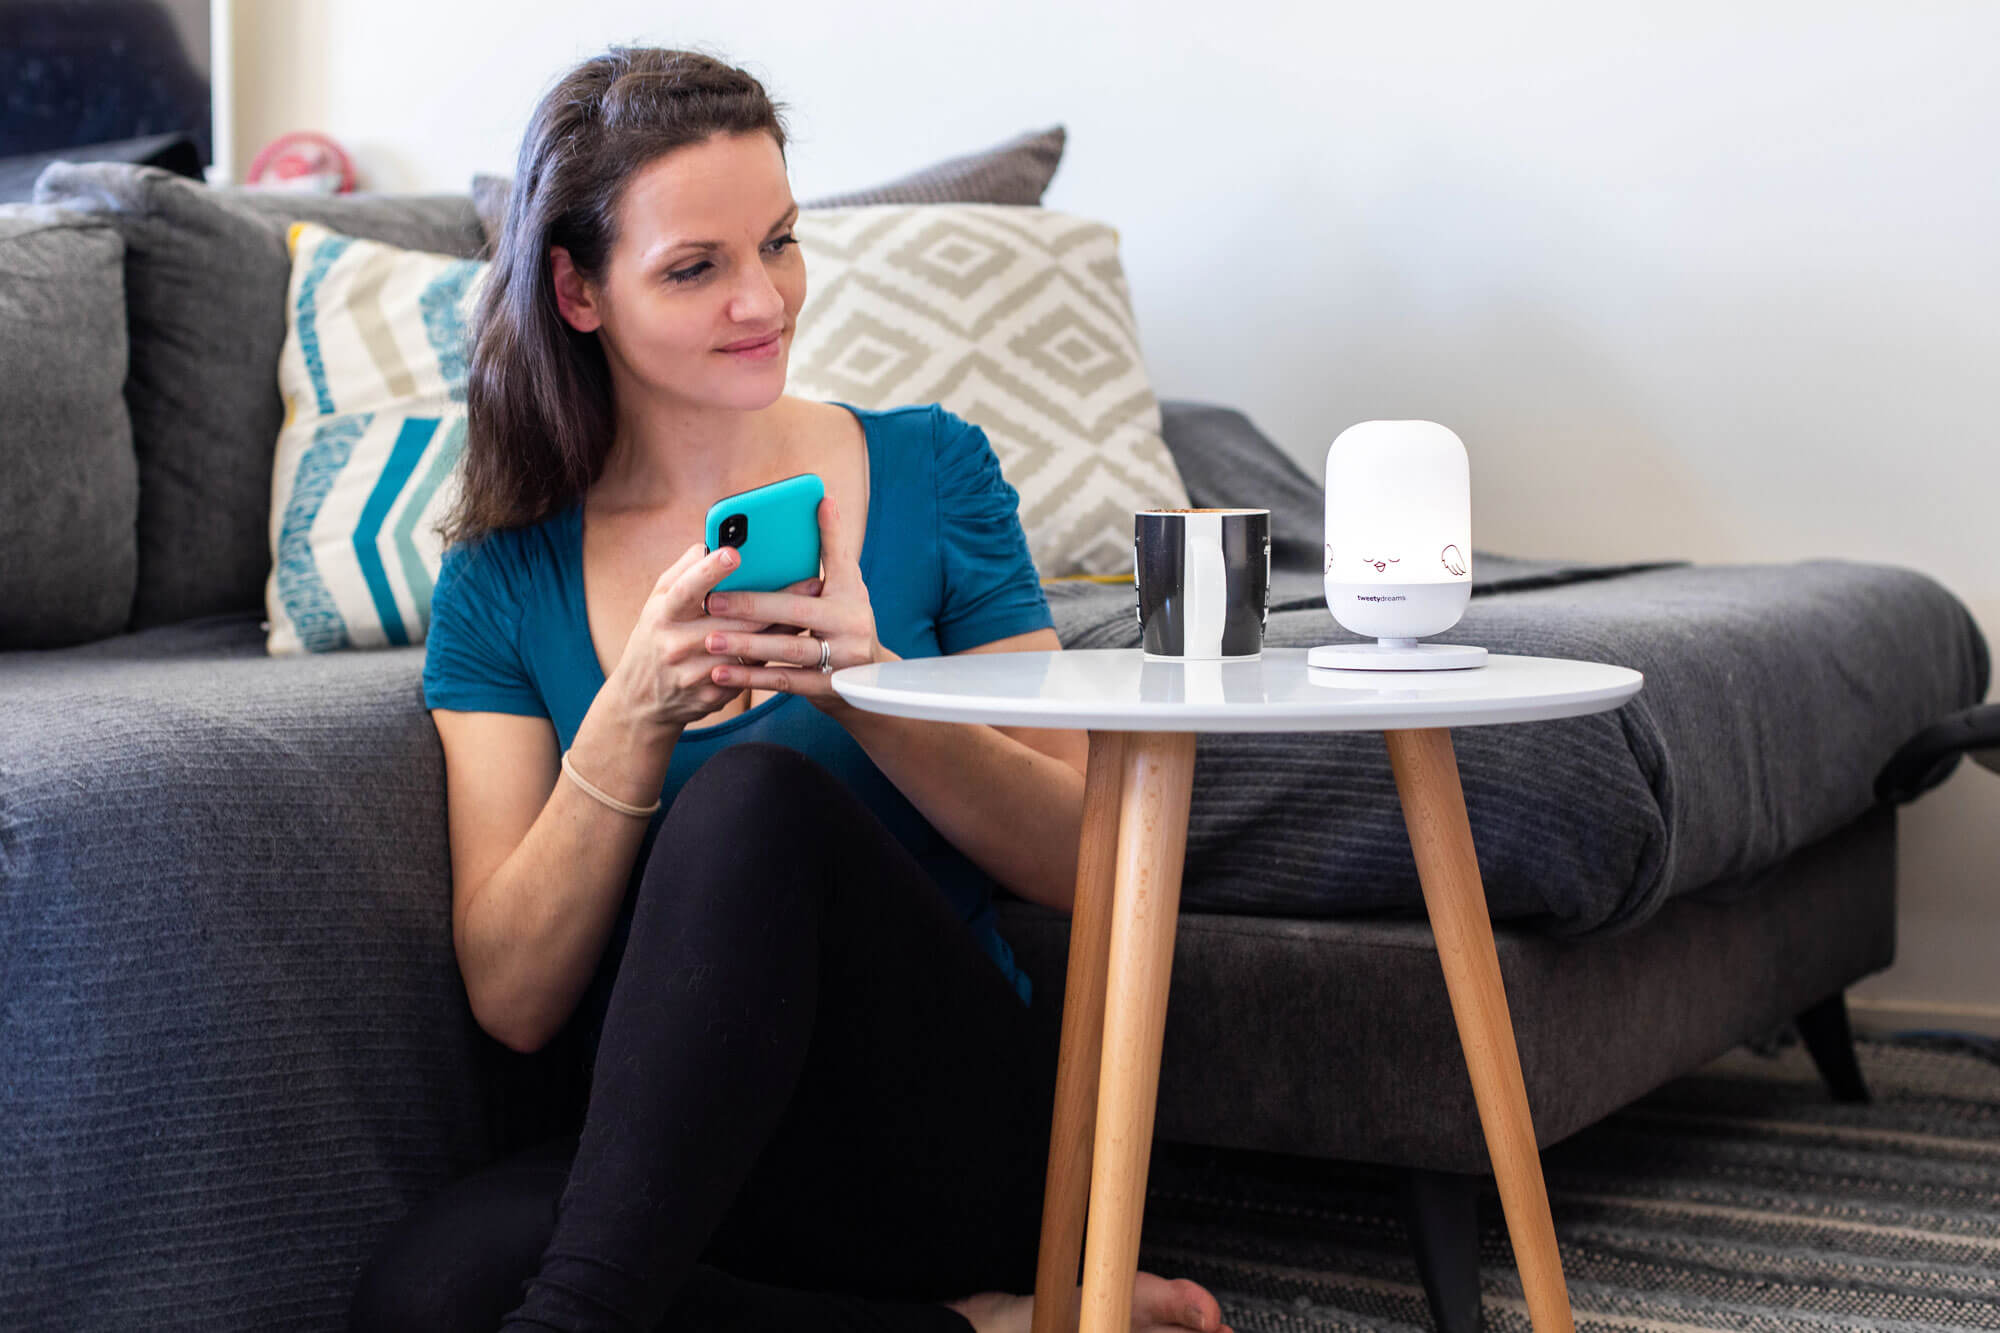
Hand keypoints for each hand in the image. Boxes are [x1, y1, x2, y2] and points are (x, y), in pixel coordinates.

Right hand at [605, 539, 820, 731]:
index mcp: (662, 614)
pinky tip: (796, 640)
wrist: (641, 700)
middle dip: (774, 599)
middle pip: (732, 619)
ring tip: (812, 609)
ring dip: (782, 628)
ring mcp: (694, 673)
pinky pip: (749, 672)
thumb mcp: (657, 603)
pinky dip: (773, 655)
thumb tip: (708, 544)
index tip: (733, 553)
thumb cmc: (655, 637)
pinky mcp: (711, 695)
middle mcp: (675, 644)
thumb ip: (683, 573)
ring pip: (748, 647)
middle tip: (810, 581)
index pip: (686, 589)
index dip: (709, 572)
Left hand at [698, 496, 881, 716]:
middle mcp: (851, 627)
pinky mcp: (828, 689)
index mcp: (851, 596)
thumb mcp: (848, 586)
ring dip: (746, 645)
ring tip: (710, 639)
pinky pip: (785, 681)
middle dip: (751, 606)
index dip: (825, 536)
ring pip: (787, 650)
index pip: (835, 560)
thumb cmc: (847, 622)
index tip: (809, 510)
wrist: (871, 682)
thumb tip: (822, 500)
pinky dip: (752, 677)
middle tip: (712, 601)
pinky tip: (722, 672)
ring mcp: (842, 660)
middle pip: (795, 612)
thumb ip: (832, 549)